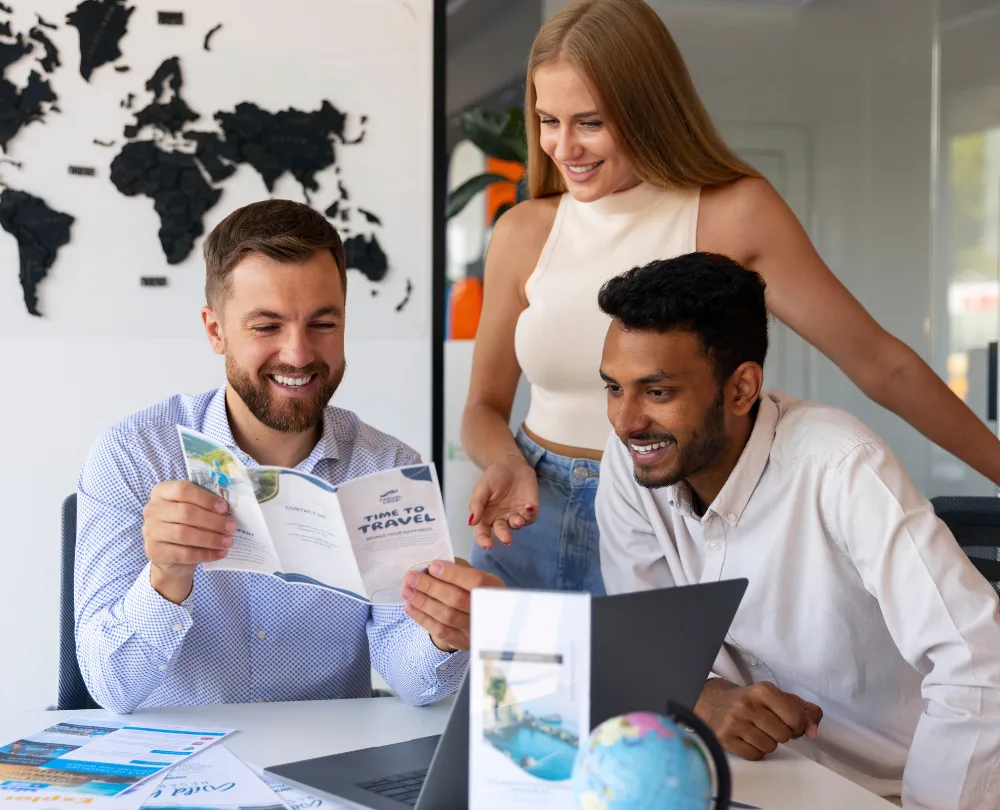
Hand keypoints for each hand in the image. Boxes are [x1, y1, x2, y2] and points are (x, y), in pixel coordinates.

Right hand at [142, 480, 234, 603]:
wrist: (171, 556)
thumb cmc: (186, 525)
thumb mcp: (193, 510)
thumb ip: (204, 505)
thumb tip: (228, 508)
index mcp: (161, 492)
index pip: (183, 489)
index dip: (206, 498)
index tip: (224, 508)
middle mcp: (152, 509)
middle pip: (186, 512)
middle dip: (213, 521)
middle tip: (231, 528)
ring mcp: (150, 531)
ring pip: (184, 534)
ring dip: (211, 538)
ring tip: (228, 542)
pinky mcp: (154, 551)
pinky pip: (184, 553)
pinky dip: (205, 554)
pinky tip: (219, 553)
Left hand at [401, 558, 504, 650]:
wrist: (478, 617)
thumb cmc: (471, 589)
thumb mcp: (472, 575)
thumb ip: (457, 568)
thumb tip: (433, 564)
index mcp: (493, 588)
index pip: (475, 581)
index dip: (453, 574)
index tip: (432, 566)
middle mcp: (486, 610)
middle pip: (457, 599)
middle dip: (431, 587)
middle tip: (411, 577)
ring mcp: (474, 628)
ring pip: (447, 616)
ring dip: (423, 602)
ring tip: (407, 591)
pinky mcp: (462, 641)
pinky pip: (440, 631)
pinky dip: (423, 618)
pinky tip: (410, 607)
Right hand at [469, 458, 539, 548]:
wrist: (511, 465)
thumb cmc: (493, 477)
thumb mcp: (481, 488)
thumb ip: (476, 504)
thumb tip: (471, 522)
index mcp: (486, 516)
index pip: (483, 533)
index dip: (484, 540)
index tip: (488, 545)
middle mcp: (501, 519)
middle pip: (501, 532)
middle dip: (504, 536)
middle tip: (506, 539)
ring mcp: (516, 516)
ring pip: (517, 525)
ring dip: (517, 524)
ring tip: (517, 520)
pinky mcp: (530, 511)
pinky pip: (530, 516)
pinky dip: (530, 513)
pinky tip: (529, 506)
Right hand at [695, 679, 821, 760]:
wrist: (712, 702)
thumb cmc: (750, 701)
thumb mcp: (777, 697)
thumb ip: (803, 711)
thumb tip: (814, 732)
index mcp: (763, 690)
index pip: (796, 718)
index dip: (798, 725)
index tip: (789, 722)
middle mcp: (747, 705)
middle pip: (784, 735)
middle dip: (781, 733)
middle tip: (769, 725)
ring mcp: (734, 723)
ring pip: (770, 747)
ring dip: (767, 742)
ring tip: (756, 730)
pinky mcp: (725, 738)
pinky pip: (754, 756)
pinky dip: (755, 751)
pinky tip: (747, 739)